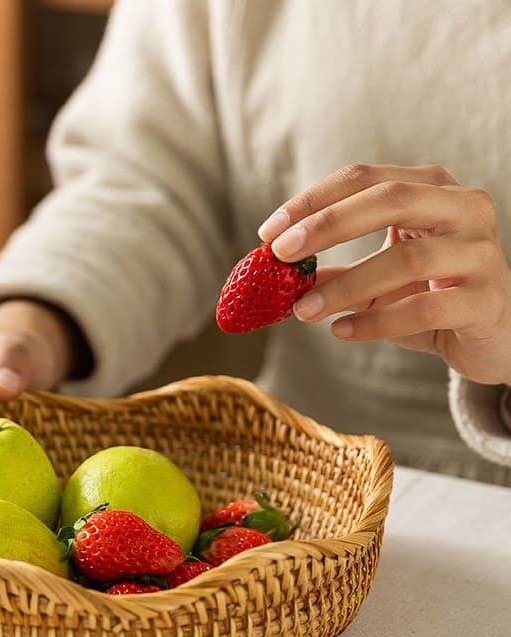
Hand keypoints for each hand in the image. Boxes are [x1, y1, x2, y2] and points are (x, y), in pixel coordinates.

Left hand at [257, 163, 510, 385]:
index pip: (363, 178)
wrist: (492, 336)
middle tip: (281, 255)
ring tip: (303, 310)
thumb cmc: (429, 295)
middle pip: (389, 199)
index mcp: (430, 189)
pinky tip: (341, 331)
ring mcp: (479, 252)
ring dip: (345, 285)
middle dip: (327, 225)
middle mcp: (462, 208)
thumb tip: (271, 275)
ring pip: (407, 259)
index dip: (312, 201)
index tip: (268, 233)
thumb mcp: (374, 280)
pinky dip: (376, 322)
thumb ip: (329, 273)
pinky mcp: (486, 299)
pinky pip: (424, 308)